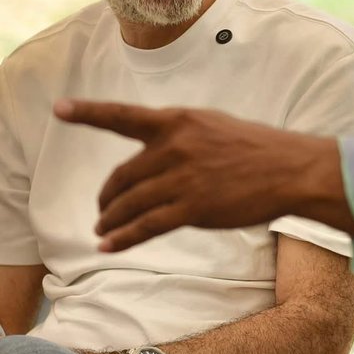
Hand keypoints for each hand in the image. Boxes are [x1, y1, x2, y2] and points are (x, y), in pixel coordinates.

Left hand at [53, 100, 353, 251]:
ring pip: (130, 203)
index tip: (60, 109)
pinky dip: (123, 237)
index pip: (123, 116)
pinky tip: (108, 245)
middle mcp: (174, 146)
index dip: (88, 112)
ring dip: (111, 219)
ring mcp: (182, 178)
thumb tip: (154, 154)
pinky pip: (145, 226)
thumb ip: (181, 136)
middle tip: (103, 207)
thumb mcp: (215, 126)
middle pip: (122, 175)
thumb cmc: (260, 149)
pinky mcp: (192, 208)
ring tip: (103, 229)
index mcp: (179, 121)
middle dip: (108, 195)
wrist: (293, 170)